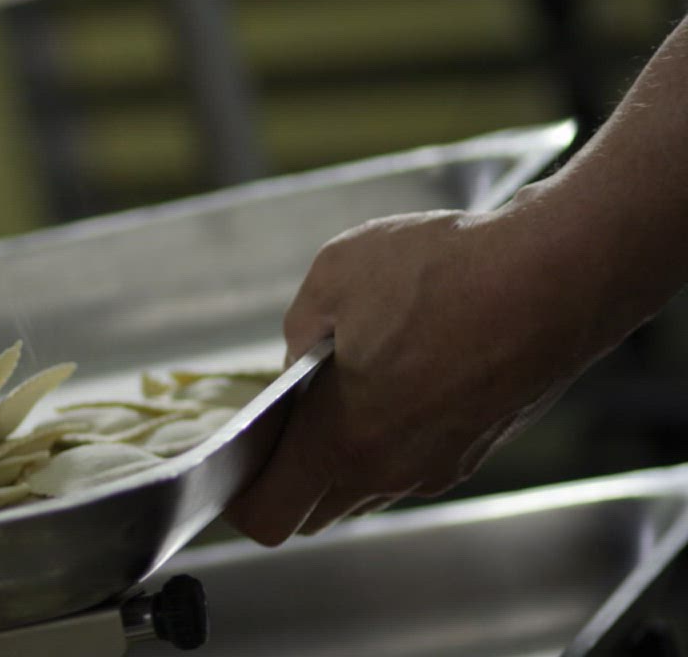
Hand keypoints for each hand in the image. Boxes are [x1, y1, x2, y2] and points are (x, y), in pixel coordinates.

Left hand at [224, 200, 609, 545]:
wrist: (555, 277)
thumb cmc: (443, 274)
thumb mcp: (333, 280)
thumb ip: (297, 332)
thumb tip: (299, 361)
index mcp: (341, 440)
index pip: (268, 516)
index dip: (240, 498)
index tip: (235, 461)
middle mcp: (390, 469)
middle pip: (314, 507)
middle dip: (287, 475)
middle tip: (280, 415)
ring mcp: (437, 465)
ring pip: (365, 486)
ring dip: (340, 454)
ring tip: (338, 387)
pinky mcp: (474, 448)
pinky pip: (409, 462)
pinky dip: (387, 437)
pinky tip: (395, 376)